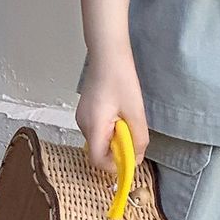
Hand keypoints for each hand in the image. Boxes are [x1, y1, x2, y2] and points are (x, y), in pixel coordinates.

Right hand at [77, 52, 150, 169]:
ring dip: (115, 136)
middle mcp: (83, 124)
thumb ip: (138, 139)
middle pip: (99, 150)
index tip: (130, 157)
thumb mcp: (136, 112)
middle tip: (132, 130)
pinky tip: (119, 111)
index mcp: (93, 126)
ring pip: (100, 139)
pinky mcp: (86, 111)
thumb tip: (137, 160)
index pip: (97, 160)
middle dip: (118, 148)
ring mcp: (82, 117)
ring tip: (127, 116)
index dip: (114, 165)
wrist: (108, 54)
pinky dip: (110, 127)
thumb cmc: (121, 79)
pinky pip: (98, 128)